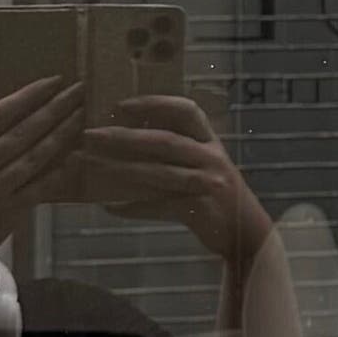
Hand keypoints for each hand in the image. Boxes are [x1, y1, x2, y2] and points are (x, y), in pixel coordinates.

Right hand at [0, 77, 80, 295]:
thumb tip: (16, 118)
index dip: (28, 95)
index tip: (53, 80)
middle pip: (22, 130)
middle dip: (55, 107)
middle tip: (80, 89)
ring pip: (35, 155)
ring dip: (63, 133)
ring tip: (83, 115)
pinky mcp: (9, 211)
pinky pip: (41, 186)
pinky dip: (61, 171)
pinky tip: (79, 156)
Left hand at [79, 96, 264, 260]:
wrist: (247, 233)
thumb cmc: (217, 196)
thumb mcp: (203, 167)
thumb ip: (175, 154)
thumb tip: (125, 142)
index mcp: (210, 142)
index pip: (187, 111)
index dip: (155, 103)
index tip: (121, 104)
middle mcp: (212, 158)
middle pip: (164, 141)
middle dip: (124, 136)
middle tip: (89, 135)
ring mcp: (208, 183)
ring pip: (158, 173)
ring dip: (120, 169)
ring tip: (89, 166)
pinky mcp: (200, 209)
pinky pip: (159, 206)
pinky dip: (133, 207)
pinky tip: (109, 207)